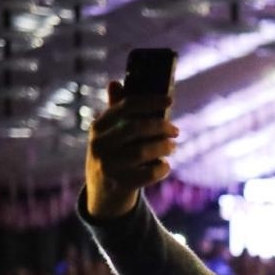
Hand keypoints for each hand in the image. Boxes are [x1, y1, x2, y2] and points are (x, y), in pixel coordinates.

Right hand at [85, 80, 178, 219]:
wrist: (103, 192)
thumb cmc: (113, 154)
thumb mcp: (109, 133)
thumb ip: (116, 110)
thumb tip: (115, 82)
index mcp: (98, 126)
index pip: (126, 106)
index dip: (151, 101)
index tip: (171, 100)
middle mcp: (99, 144)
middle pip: (136, 128)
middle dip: (161, 127)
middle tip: (176, 131)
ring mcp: (108, 165)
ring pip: (142, 151)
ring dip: (164, 147)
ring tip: (172, 147)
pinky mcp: (119, 184)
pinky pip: (148, 173)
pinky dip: (162, 168)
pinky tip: (165, 165)